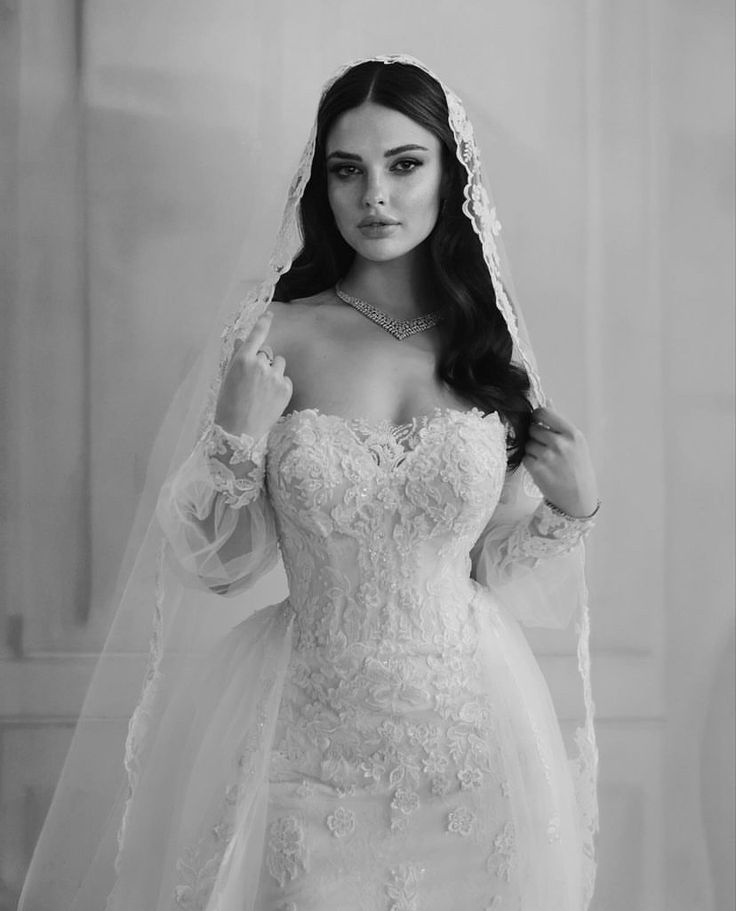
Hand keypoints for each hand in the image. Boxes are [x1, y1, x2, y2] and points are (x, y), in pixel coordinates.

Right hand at [214, 311, 292, 438]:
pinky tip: (269, 398)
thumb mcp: (227, 379)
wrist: (240, 433)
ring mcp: (275, 377)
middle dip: (263, 360)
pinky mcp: (286, 389)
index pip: (256, 335)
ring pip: (279, 363)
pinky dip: (280, 385)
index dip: (263, 323)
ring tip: (263, 389)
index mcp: (242, 360)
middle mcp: (260, 365)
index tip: (269, 314)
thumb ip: (237, 358)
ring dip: (273, 370)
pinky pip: (285, 378)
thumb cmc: (228, 406)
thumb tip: (243, 341)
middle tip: (255, 379)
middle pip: (268, 352)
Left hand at [522, 406, 598, 516]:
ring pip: (527, 443)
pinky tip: (541, 468)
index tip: (537, 423)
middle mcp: (561, 443)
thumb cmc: (578, 469)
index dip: (537, 417)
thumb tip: (547, 400)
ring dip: (532, 450)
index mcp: (572, 433)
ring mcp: (548, 456)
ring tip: (545, 459)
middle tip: (544, 446)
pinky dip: (530, 462)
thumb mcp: (576, 443)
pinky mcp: (537, 469)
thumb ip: (559, 422)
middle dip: (534, 436)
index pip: (543, 412)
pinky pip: (525, 457)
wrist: (579, 498)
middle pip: (532, 428)